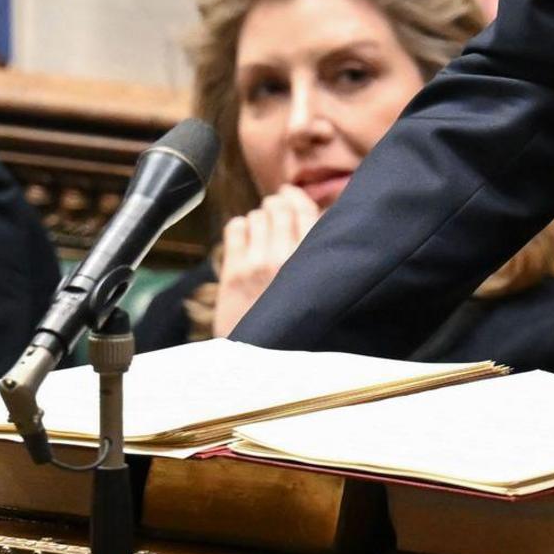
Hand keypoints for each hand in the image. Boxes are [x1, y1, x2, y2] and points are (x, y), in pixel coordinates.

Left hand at [211, 184, 321, 328]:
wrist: (263, 360)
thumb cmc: (297, 325)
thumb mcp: (321, 289)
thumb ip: (320, 252)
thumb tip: (313, 213)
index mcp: (313, 262)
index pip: (306, 210)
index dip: (296, 196)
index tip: (290, 193)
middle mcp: (286, 259)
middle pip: (278, 208)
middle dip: (276, 204)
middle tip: (274, 208)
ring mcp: (257, 264)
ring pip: (256, 216)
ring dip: (259, 219)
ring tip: (261, 231)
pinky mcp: (233, 272)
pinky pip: (235, 227)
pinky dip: (240, 228)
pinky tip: (244, 240)